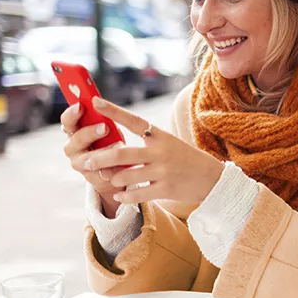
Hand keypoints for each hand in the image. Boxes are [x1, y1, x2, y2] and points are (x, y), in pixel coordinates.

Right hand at [60, 103, 124, 215]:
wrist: (114, 169)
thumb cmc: (109, 140)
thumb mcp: (107, 127)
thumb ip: (103, 118)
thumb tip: (103, 105)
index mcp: (74, 131)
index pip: (67, 121)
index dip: (72, 113)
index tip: (81, 106)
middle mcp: (72, 147)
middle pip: (76, 139)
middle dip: (90, 132)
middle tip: (105, 127)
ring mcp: (80, 164)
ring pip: (87, 159)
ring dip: (103, 152)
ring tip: (120, 146)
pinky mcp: (91, 178)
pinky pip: (100, 173)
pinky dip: (112, 168)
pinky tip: (122, 164)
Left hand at [83, 97, 224, 204]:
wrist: (212, 178)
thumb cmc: (185, 159)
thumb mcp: (169, 143)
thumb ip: (145, 143)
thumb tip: (114, 149)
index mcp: (160, 136)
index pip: (133, 120)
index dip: (113, 111)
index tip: (94, 101)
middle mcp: (160, 151)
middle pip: (121, 153)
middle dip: (99, 158)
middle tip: (85, 162)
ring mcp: (163, 170)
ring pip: (126, 176)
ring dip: (113, 179)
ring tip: (110, 179)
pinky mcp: (165, 189)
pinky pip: (137, 194)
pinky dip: (124, 197)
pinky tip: (120, 196)